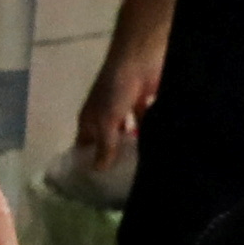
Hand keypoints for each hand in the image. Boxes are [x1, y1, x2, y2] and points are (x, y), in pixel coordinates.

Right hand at [74, 0, 178, 169]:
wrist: (141, 56)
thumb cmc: (116, 87)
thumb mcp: (106, 121)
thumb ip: (105, 146)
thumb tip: (98, 171)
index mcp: (90, 119)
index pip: (84, 146)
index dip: (87, 162)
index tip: (94, 187)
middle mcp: (107, 115)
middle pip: (108, 142)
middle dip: (114, 159)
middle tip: (122, 186)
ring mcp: (127, 109)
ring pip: (129, 135)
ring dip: (135, 148)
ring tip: (143, 172)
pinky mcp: (147, 103)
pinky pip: (148, 124)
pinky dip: (151, 135)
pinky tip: (159, 152)